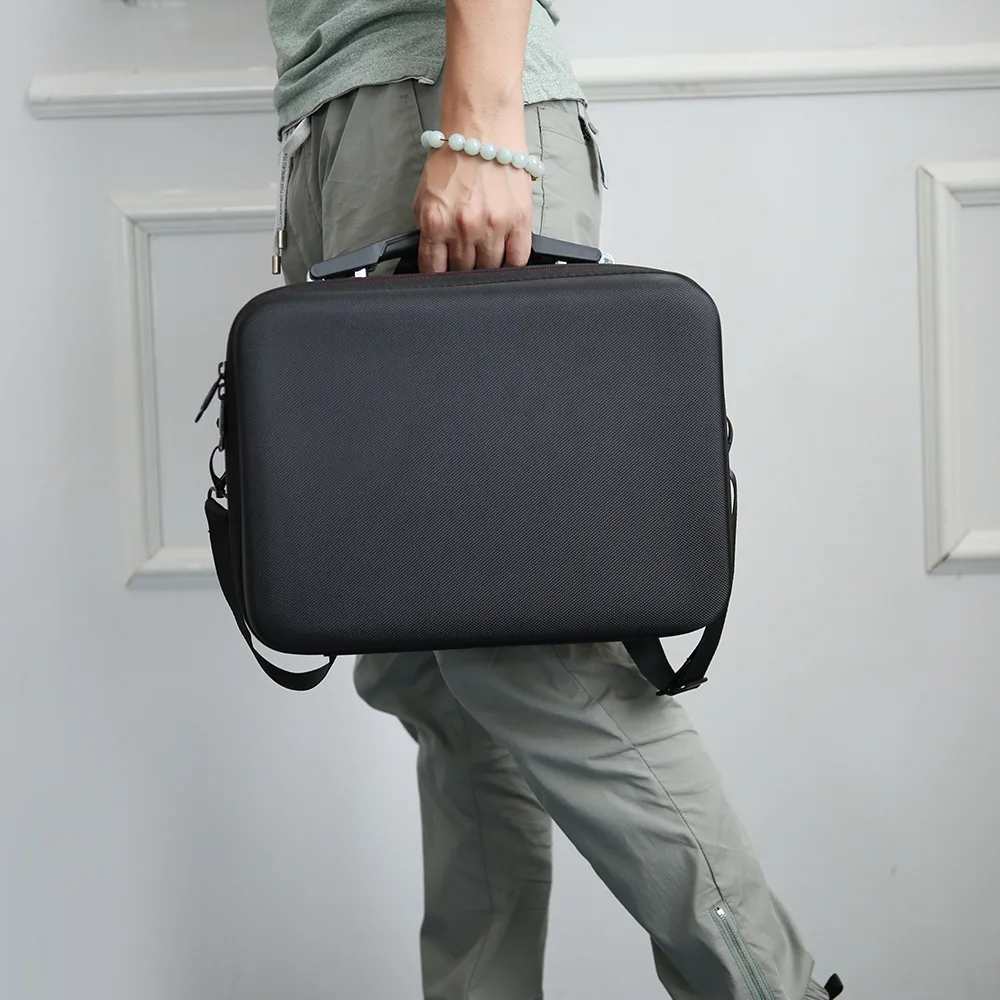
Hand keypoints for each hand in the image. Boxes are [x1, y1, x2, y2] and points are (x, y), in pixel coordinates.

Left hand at [412, 128, 532, 272]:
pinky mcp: (519, 221)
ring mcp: (494, 226)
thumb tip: (435, 255)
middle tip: (466, 253)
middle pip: (463, 271)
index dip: (438, 274)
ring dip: (487, 262)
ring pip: (490, 268)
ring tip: (485, 247)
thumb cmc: (454, 158)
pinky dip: (511, 262)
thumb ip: (427, 229)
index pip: (434, 269)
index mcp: (436, 222)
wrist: (482, 128)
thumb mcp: (424, 196)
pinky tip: (506, 253)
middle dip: (463, 265)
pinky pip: (518, 259)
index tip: (443, 272)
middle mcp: (464, 228)